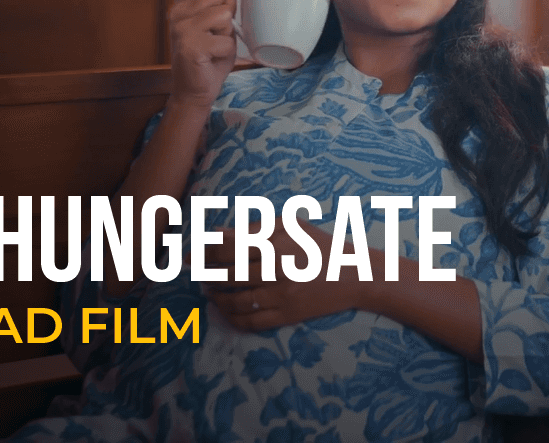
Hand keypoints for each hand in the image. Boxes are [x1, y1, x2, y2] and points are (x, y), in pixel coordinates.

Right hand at [168, 0, 242, 108]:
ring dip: (228, 33)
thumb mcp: (220, 15)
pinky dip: (226, 51)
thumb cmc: (210, 51)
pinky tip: (212, 57)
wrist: (196, 88)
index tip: (225, 0)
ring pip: (225, 14)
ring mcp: (181, 27)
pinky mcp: (190, 46)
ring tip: (214, 43)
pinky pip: (226, 40)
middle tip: (218, 29)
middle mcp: (178, 9)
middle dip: (230, 9)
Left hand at [203, 217, 365, 331]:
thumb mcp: (292, 226)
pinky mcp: (286, 315)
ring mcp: (281, 294)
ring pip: (233, 300)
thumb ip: (254, 227)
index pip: (225, 247)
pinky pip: (249, 321)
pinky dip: (230, 317)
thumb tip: (217, 233)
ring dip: (215, 297)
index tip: (192, 254)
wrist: (356, 275)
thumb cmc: (321, 245)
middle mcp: (276, 267)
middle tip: (200, 273)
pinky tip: (225, 309)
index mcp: (276, 241)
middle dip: (206, 274)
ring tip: (210, 291)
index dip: (203, 251)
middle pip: (225, 274)